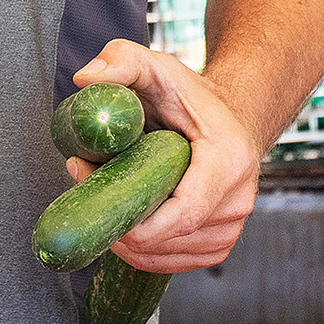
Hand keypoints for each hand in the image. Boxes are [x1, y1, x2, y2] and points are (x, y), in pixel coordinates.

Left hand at [66, 41, 258, 271]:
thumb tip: (85, 79)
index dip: (139, 225)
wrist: (232, 116)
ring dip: (128, 240)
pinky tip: (128, 224)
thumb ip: (121, 60)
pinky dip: (144, 253)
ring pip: (168, 257)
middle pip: (170, 239)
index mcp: (228, 162)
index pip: (184, 215)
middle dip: (121, 224)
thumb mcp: (156, 67)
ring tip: (108, 200)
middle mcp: (238, 200)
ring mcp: (232, 227)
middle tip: (89, 189)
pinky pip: (175, 263)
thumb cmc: (192, 96)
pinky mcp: (219, 243)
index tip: (102, 210)